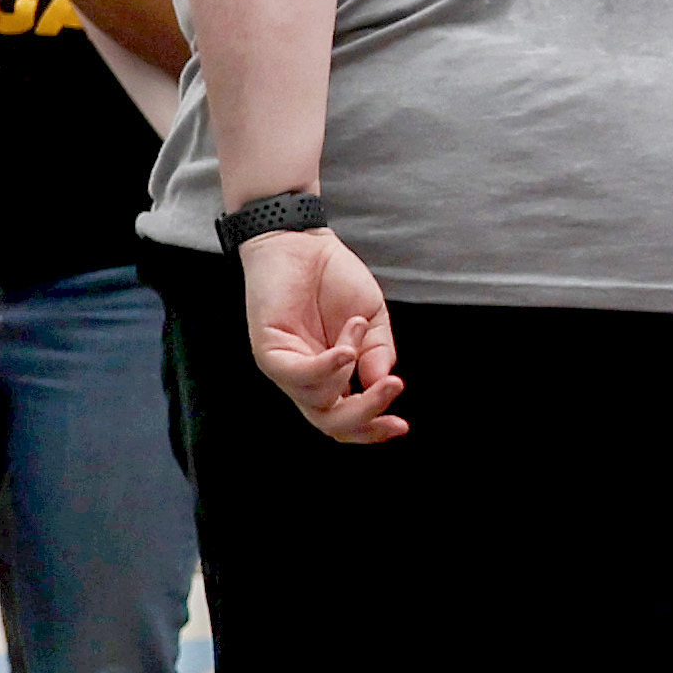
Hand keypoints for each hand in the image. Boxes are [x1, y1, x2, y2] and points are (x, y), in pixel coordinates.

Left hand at [239, 220, 406, 444]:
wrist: (302, 242)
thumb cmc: (333, 278)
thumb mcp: (371, 317)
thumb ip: (378, 352)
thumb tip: (383, 384)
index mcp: (330, 377)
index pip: (346, 419)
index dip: (373, 430)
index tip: (403, 426)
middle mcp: (305, 379)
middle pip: (331, 424)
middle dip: (365, 417)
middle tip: (392, 389)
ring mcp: (286, 369)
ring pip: (318, 403)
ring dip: (349, 370)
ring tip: (358, 328)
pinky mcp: (269, 352)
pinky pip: (298, 377)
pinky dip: (327, 368)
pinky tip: (346, 349)